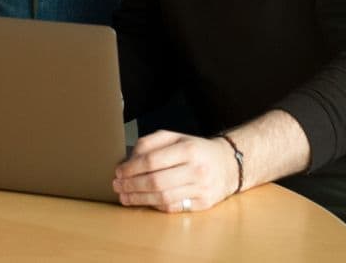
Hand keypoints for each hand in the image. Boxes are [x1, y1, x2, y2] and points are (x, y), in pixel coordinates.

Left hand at [113, 130, 238, 212]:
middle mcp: (196, 169)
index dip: (131, 168)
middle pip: (156, 181)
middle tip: (117, 186)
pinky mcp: (203, 204)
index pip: (152, 160)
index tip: (118, 172)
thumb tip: (128, 159)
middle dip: (132, 185)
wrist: (228, 164)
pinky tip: (144, 201)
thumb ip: (151, 143)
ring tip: (125, 197)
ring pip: (163, 197)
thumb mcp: (175, 137)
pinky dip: (155, 205)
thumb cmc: (195, 150)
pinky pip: (173, 207)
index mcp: (188, 149)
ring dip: (139, 199)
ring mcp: (201, 188)